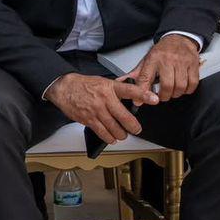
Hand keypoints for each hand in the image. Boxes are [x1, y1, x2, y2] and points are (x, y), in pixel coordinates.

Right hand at [44, 72, 158, 145]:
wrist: (64, 88)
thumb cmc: (83, 85)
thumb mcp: (103, 82)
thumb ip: (116, 90)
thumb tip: (130, 98)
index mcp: (110, 87)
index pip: (130, 90)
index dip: (143, 95)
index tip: (154, 99)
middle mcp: (105, 99)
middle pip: (124, 117)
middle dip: (133, 126)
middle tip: (136, 129)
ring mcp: (97, 111)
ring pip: (114, 128)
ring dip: (121, 134)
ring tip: (123, 134)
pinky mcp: (89, 120)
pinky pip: (103, 133)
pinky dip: (109, 138)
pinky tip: (112, 138)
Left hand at [129, 33, 201, 101]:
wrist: (179, 38)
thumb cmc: (162, 52)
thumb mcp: (147, 60)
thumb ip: (136, 74)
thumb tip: (122, 82)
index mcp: (153, 59)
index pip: (146, 77)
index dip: (142, 91)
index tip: (139, 101)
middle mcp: (168, 60)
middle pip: (167, 86)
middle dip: (164, 96)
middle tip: (162, 96)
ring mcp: (182, 62)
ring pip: (180, 86)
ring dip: (175, 94)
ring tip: (172, 91)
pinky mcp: (193, 65)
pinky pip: (192, 84)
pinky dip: (187, 90)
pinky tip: (182, 87)